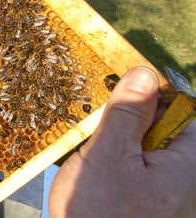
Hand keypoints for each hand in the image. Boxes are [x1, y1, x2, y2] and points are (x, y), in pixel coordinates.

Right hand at [48, 67, 195, 216]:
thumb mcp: (109, 154)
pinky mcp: (149, 207)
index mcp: (188, 164)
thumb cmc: (99, 214)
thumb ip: (129, 113)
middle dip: (132, 120)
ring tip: (92, 152)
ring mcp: (168, 196)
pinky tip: (94, 174)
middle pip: (166, 131)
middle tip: (100, 124)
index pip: (186, 112)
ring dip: (119, 142)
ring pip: (147, 151)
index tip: (123, 91)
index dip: (155, 95)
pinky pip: (138, 172)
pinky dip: (116, 164)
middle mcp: (186, 181)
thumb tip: (144, 74)